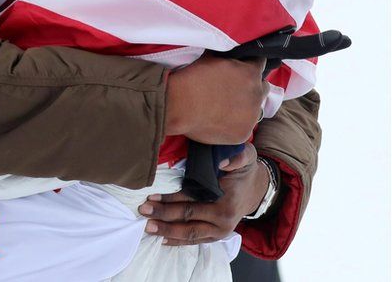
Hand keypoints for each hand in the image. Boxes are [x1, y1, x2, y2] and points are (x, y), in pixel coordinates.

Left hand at [139, 144, 269, 245]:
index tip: (151, 196)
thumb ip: (236, 156)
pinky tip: (161, 240)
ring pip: (190, 234)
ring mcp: (220, 231)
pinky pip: (195, 241)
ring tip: (147, 227)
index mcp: (226, 200)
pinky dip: (178, 242)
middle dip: (163, 215)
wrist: (255, 190)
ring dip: (167, 231)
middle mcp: (223, 219)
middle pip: (188, 218)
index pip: (193, 199)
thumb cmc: (243, 170)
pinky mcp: (216, 236)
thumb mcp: (246, 157)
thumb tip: (221, 161)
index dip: (171, 198)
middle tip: (143, 210)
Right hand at [164, 54, 267, 143]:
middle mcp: (256, 94)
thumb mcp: (211, 58)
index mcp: (250, 73)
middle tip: (233, 90)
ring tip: (224, 107)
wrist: (179, 105)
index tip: (242, 69)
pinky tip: (219, 121)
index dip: (250, 65)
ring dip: (244, 107)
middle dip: (252, 87)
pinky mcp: (243, 134)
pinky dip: (233, 124)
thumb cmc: (192, 78)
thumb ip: (228, 57)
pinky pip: (242, 127)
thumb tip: (229, 52)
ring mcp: (251, 116)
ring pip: (254, 110)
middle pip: (263, 88)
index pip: (260, 64)